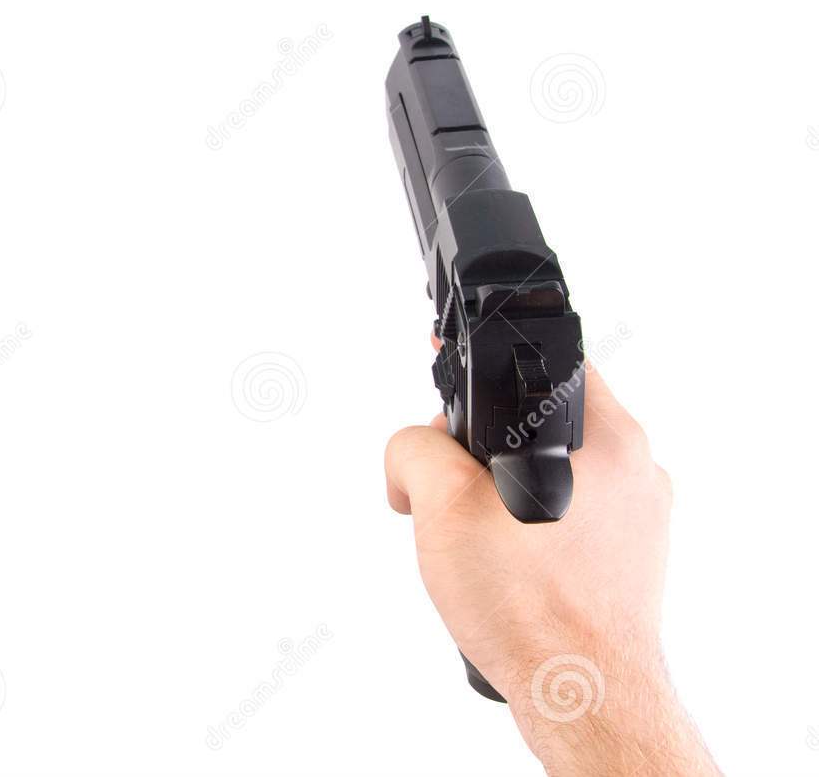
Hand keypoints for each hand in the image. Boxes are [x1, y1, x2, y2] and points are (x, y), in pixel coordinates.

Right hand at [385, 350, 716, 775]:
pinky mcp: (628, 564)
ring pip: (549, 476)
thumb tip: (414, 451)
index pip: (552, 362)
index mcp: (609, 439)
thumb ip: (416, 447)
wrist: (577, 692)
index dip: (490, 368)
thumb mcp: (442, 503)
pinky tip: (501, 570)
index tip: (452, 391)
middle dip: (479, 448)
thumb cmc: (530, 605)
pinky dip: (526, 534)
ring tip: (472, 541)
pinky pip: (565, 523)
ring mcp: (638, 522)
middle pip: (540, 422)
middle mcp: (636, 473)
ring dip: (499, 495)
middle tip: (445, 488)